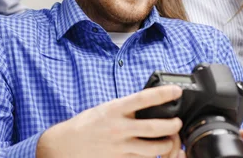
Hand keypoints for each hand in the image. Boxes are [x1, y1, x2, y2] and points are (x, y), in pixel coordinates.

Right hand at [36, 85, 184, 157]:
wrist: (65, 145)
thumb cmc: (86, 125)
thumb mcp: (105, 108)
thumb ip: (125, 108)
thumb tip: (147, 103)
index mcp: (115, 109)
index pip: (144, 98)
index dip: (164, 94)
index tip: (176, 91)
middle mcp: (119, 128)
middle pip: (155, 127)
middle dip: (172, 125)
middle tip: (178, 122)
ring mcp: (120, 147)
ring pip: (154, 149)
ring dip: (168, 144)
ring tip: (171, 139)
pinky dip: (154, 157)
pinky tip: (157, 152)